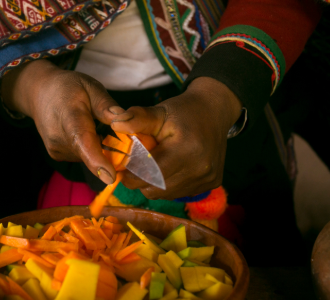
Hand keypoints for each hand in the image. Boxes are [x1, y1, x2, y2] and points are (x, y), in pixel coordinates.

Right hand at [0, 59, 131, 183]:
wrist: (39, 93)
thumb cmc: (68, 88)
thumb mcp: (91, 87)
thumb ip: (106, 106)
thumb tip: (125, 122)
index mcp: (69, 116)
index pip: (82, 141)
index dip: (96, 161)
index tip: (110, 178)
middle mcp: (59, 138)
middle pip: (91, 152)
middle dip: (110, 148)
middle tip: (113, 128)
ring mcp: (56, 149)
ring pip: (89, 155)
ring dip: (99, 146)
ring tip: (93, 125)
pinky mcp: (57, 155)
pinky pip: (82, 156)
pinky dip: (90, 147)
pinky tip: (85, 132)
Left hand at [111, 77, 242, 198]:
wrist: (215, 111)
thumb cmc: (182, 112)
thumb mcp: (159, 111)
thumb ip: (136, 119)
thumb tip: (114, 123)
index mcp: (186, 149)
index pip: (150, 173)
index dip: (131, 175)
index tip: (122, 169)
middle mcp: (200, 167)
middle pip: (157, 188)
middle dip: (140, 182)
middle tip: (133, 170)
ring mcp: (207, 178)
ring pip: (167, 194)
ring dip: (154, 185)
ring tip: (150, 168)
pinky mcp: (212, 183)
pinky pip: (180, 193)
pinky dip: (169, 186)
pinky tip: (168, 170)